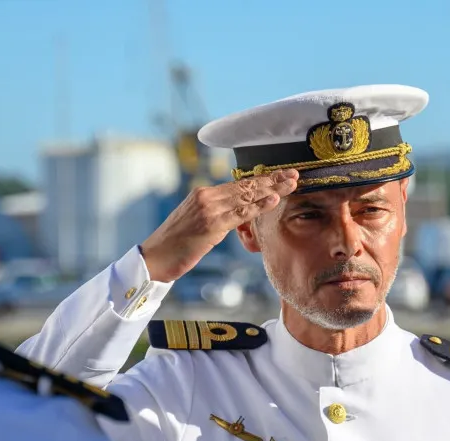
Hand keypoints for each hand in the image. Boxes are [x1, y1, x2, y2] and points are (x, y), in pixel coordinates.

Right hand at [141, 169, 298, 281]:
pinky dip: (258, 205)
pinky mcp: (212, 225)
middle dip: (272, 179)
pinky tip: (273, 199)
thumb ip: (217, 216)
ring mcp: (209, 209)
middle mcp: (206, 196)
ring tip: (291, 183)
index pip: (238, 184)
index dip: (261, 179)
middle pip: (246, 185)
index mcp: (203, 194)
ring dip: (272, 188)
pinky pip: (240, 213)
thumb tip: (238, 216)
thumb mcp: (197, 224)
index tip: (280, 175)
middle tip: (294, 174)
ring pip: (246, 196)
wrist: (155, 257)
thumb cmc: (176, 244)